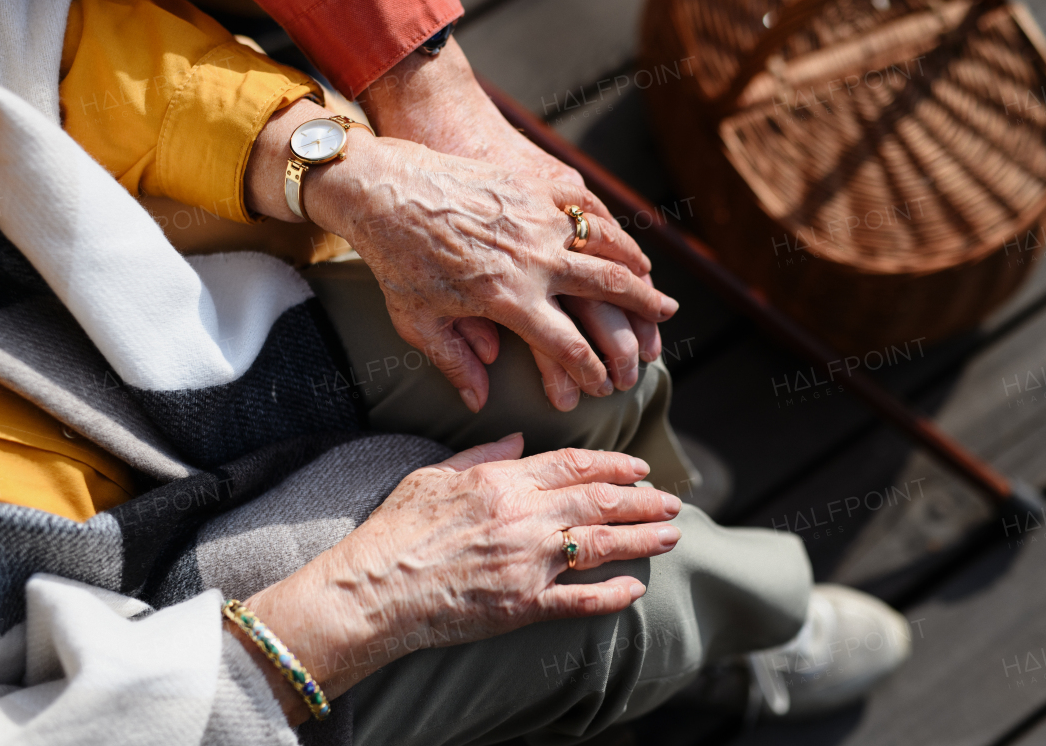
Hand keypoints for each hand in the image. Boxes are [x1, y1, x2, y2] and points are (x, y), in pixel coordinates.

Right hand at [236, 435, 681, 722]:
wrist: (374, 588)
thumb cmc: (395, 531)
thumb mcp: (433, 474)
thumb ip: (481, 455)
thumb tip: (517, 441)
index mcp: (502, 481)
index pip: (573, 465)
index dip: (613, 466)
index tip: (639, 468)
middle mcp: (523, 517)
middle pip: (599, 502)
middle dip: (642, 501)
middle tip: (672, 501)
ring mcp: (527, 562)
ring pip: (601, 545)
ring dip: (642, 539)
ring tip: (671, 536)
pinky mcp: (522, 604)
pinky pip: (579, 600)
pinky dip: (612, 595)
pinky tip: (636, 590)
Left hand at [245, 99, 678, 411]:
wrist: (383, 190)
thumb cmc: (396, 261)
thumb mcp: (418, 322)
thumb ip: (455, 363)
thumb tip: (478, 402)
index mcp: (508, 300)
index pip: (568, 346)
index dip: (592, 370)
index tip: (604, 384)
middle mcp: (533, 261)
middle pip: (608, 291)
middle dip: (643, 313)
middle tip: (664, 323)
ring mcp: (538, 219)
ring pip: (607, 246)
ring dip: (639, 268)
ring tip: (655, 284)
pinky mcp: (533, 186)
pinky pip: (587, 206)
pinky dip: (612, 226)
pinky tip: (624, 238)